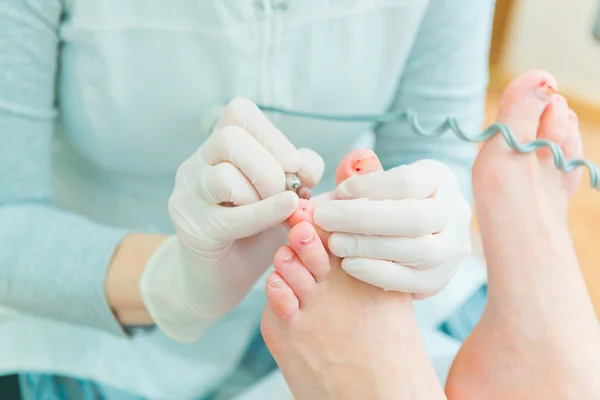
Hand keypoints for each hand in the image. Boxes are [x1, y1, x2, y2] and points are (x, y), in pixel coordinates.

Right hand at [139, 98, 323, 341]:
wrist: (220, 281)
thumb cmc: (254, 234)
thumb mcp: (281, 195)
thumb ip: (298, 172)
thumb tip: (305, 165)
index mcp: (217, 149)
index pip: (239, 112)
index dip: (273, 135)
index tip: (294, 166)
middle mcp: (196, 165)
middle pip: (230, 139)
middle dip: (270, 167)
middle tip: (287, 194)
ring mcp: (188, 196)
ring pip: (224, 176)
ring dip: (263, 194)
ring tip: (277, 213)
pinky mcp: (192, 229)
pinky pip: (232, 216)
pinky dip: (266, 212)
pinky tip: (287, 212)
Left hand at [313, 159, 471, 298]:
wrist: (415, 238)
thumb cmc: (389, 202)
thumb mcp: (381, 182)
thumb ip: (361, 176)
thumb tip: (349, 165)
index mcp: (440, 179)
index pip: (408, 182)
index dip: (369, 187)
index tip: (338, 192)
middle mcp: (455, 213)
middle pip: (415, 217)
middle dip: (363, 218)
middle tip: (324, 218)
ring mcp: (452, 250)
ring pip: (416, 251)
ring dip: (368, 247)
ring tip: (334, 242)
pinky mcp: (439, 280)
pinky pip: (410, 281)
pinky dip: (376, 272)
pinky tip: (349, 264)